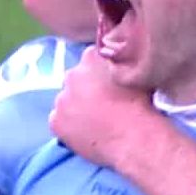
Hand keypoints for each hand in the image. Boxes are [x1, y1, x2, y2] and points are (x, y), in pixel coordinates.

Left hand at [50, 46, 162, 170]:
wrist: (133, 137)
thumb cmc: (140, 105)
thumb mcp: (134, 73)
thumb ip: (119, 64)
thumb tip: (116, 65)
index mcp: (91, 57)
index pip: (91, 61)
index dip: (100, 75)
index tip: (109, 87)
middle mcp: (72, 74)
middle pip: (76, 80)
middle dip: (86, 90)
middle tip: (104, 105)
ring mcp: (61, 99)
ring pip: (66, 102)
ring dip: (77, 108)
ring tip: (97, 122)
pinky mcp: (55, 121)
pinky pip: (59, 122)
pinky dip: (70, 127)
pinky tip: (88, 133)